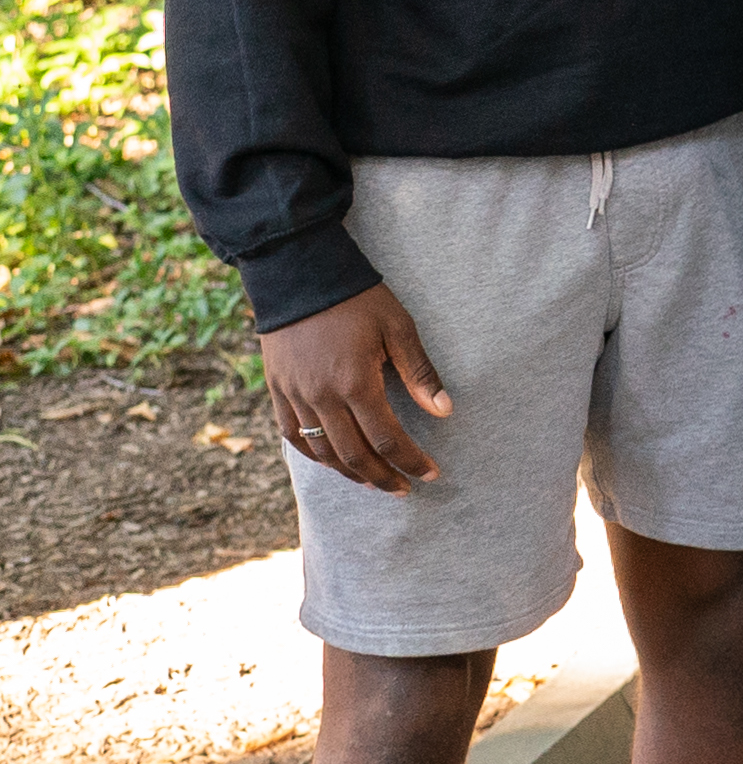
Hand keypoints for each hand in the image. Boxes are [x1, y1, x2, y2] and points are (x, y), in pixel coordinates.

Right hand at [261, 284, 451, 490]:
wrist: (299, 275)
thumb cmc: (357, 299)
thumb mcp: (398, 328)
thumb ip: (420, 372)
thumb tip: (445, 411)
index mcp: (355, 383)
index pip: (387, 438)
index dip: (410, 461)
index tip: (430, 474)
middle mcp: (321, 397)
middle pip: (354, 454)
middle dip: (383, 476)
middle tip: (405, 488)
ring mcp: (295, 395)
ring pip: (321, 451)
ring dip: (350, 472)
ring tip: (374, 481)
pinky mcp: (277, 390)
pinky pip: (292, 435)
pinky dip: (314, 455)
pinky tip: (333, 462)